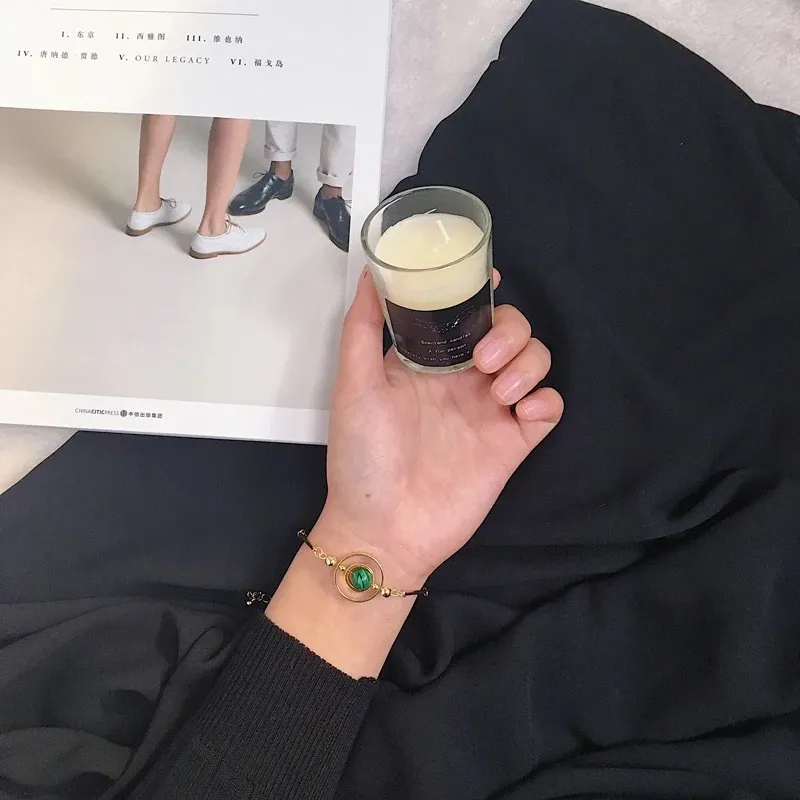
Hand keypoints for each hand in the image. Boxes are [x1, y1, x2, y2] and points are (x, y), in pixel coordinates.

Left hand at [317, 269, 563, 586]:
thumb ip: (363, 328)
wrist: (385, 530)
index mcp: (428, 362)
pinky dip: (546, 401)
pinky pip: (549, 408)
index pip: (465, 313)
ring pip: (535, 362)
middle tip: (484, 360)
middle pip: (509, 330)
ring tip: (499, 392)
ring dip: (528, 363)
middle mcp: (463, 381)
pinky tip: (521, 413)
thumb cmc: (362, 458)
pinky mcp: (513, 444)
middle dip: (509, 330)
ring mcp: (490, 411)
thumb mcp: (354, 385)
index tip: (488, 279)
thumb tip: (371, 273)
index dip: (480, 293)